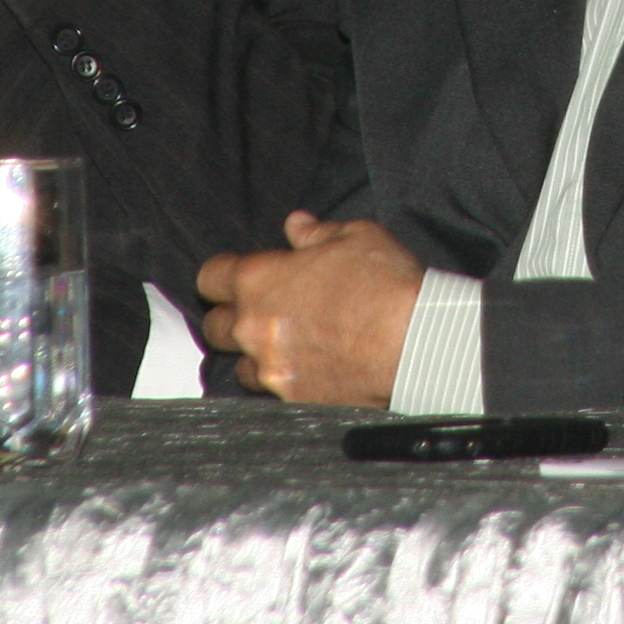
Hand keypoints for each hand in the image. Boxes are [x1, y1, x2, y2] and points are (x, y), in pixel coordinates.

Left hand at [197, 213, 424, 404]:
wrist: (414, 341)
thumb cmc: (384, 282)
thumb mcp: (355, 236)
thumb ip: (315, 232)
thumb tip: (296, 225)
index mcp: (260, 279)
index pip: (210, 277)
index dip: (222, 274)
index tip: (236, 275)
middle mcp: (254, 327)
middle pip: (215, 326)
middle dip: (231, 317)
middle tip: (257, 311)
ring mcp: (271, 368)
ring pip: (239, 365)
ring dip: (254, 354)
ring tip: (282, 346)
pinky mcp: (293, 398)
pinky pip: (271, 392)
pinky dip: (281, 380)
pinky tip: (304, 369)